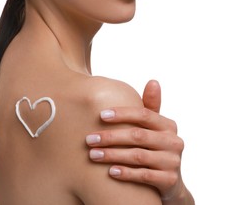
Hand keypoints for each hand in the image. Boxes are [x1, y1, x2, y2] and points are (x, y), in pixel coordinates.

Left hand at [86, 80, 193, 203]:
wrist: (170, 181)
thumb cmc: (155, 147)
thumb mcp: (155, 128)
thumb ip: (150, 107)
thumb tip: (153, 80)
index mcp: (167, 125)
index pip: (143, 114)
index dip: (122, 114)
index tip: (100, 115)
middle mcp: (173, 141)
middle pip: (137, 135)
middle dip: (110, 137)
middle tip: (89, 139)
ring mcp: (172, 162)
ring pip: (138, 156)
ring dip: (112, 155)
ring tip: (92, 154)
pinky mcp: (169, 180)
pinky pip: (144, 176)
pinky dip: (126, 173)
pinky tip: (110, 171)